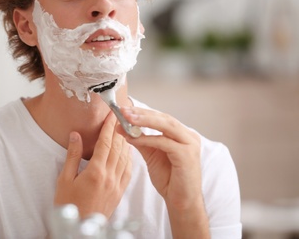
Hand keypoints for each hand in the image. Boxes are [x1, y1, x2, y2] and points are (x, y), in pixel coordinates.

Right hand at [54, 112, 131, 218]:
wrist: (80, 229)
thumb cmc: (69, 205)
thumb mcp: (64, 179)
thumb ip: (72, 156)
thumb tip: (76, 135)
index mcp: (96, 172)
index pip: (106, 143)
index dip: (109, 126)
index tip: (112, 114)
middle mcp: (110, 176)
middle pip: (118, 147)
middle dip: (120, 129)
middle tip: (122, 115)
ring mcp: (117, 184)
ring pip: (125, 156)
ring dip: (126, 140)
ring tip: (126, 128)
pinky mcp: (120, 191)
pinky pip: (128, 169)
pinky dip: (129, 156)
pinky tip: (128, 150)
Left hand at [118, 106, 208, 236]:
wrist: (181, 202)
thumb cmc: (169, 179)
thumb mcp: (151, 155)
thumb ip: (140, 140)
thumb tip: (122, 127)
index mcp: (182, 134)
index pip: (160, 117)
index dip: (142, 112)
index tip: (124, 109)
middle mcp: (188, 136)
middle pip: (163, 118)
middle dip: (142, 113)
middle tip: (124, 110)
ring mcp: (190, 144)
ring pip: (166, 126)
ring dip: (145, 121)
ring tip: (127, 118)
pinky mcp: (187, 155)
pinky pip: (164, 142)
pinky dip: (147, 138)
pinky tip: (132, 138)